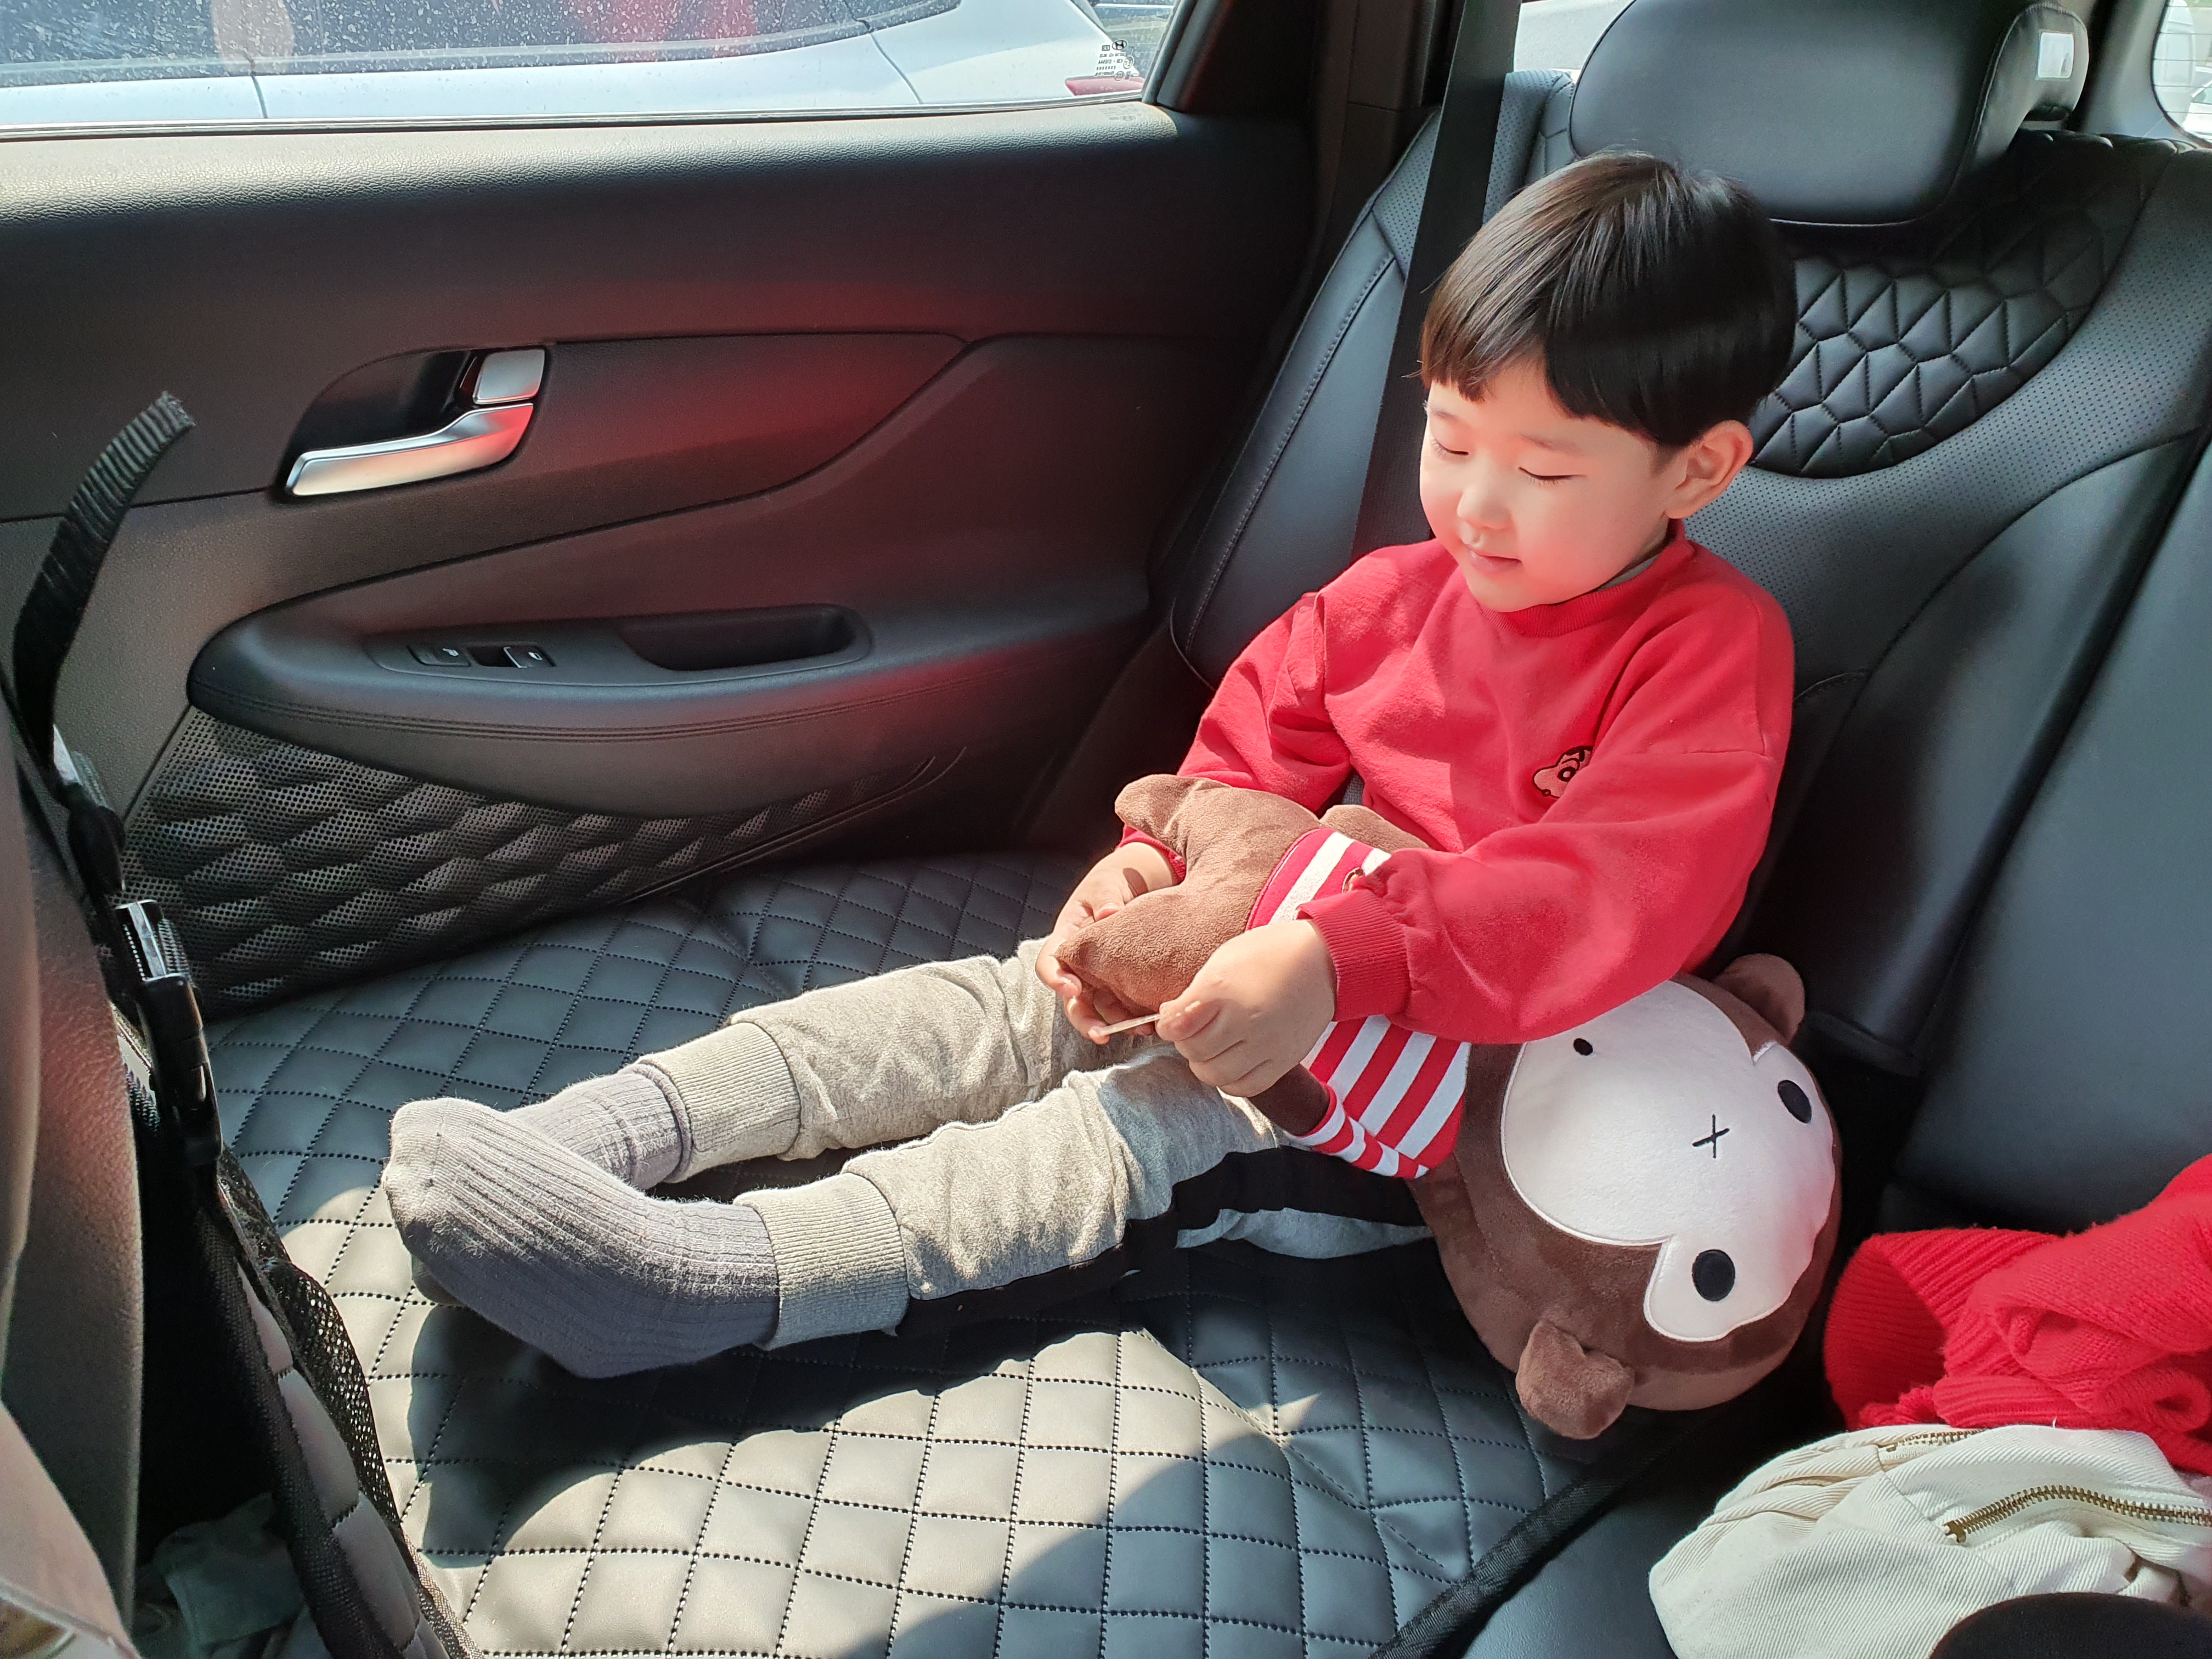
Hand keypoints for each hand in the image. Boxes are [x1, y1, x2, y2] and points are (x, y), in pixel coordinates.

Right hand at [1036, 841, 1177, 1040]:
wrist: (1137, 884)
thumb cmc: (1113, 882)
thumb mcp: (1105, 884)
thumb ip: (1105, 898)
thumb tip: (1109, 913)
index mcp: (1066, 938)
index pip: (1049, 963)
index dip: (1055, 979)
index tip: (1071, 989)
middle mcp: (1079, 965)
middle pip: (1072, 999)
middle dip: (1084, 1019)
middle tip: (1101, 1033)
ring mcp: (1100, 977)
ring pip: (1099, 1009)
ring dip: (1114, 1024)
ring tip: (1138, 1030)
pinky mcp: (1122, 984)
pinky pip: (1123, 1006)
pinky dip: (1134, 1017)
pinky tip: (1151, 1023)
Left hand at [1154, 919, 1336, 1096]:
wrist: (1323, 959)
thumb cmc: (1268, 954)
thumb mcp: (1223, 960)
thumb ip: (1194, 993)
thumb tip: (1169, 1019)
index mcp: (1223, 990)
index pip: (1176, 1026)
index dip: (1167, 1025)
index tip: (1172, 1018)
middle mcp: (1244, 1020)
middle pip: (1193, 1052)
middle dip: (1186, 1042)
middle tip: (1194, 1029)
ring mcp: (1266, 1044)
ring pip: (1215, 1075)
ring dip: (1205, 1063)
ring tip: (1212, 1046)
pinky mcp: (1284, 1060)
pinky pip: (1245, 1087)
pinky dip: (1230, 1079)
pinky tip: (1232, 1061)